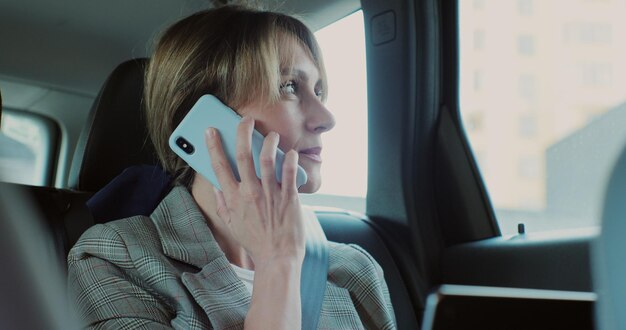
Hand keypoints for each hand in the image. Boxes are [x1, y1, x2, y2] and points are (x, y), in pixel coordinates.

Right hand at [205, 116, 305, 265]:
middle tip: (245, 120)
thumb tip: (217, 187)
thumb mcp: (231, 225)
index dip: (213, 146)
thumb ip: (222, 204)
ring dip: (269, 141)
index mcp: (233, 199)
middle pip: (243, 155)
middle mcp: (250, 193)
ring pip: (267, 158)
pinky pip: (290, 172)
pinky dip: (290, 159)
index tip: (211, 131)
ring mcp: (270, 194)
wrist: (277, 258)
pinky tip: (290, 152)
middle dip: (243, 133)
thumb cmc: (255, 242)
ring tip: (271, 134)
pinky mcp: (289, 197)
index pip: (219, 166)